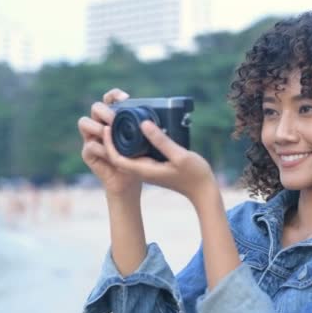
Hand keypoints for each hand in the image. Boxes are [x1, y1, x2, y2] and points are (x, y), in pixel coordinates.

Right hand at [77, 89, 141, 197]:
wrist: (130, 182)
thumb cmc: (140, 159)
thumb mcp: (146, 141)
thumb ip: (149, 128)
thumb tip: (162, 117)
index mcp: (114, 119)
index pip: (110, 99)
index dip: (114, 95)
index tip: (126, 98)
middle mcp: (101, 125)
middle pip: (95, 107)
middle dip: (105, 111)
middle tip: (116, 119)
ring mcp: (92, 138)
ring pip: (84, 122)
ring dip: (98, 127)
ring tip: (110, 133)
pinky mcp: (88, 153)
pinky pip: (90, 145)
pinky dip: (101, 149)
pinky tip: (111, 153)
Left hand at [102, 119, 216, 205]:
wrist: (203, 191)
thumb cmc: (194, 175)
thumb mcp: (180, 155)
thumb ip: (161, 141)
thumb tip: (143, 124)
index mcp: (145, 170)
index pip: (117, 158)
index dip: (108, 143)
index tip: (109, 126)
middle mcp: (143, 171)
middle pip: (118, 156)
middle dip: (111, 140)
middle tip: (112, 120)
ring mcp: (149, 170)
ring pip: (127, 155)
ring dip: (121, 141)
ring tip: (122, 123)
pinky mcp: (155, 167)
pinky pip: (138, 155)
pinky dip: (134, 144)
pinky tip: (140, 131)